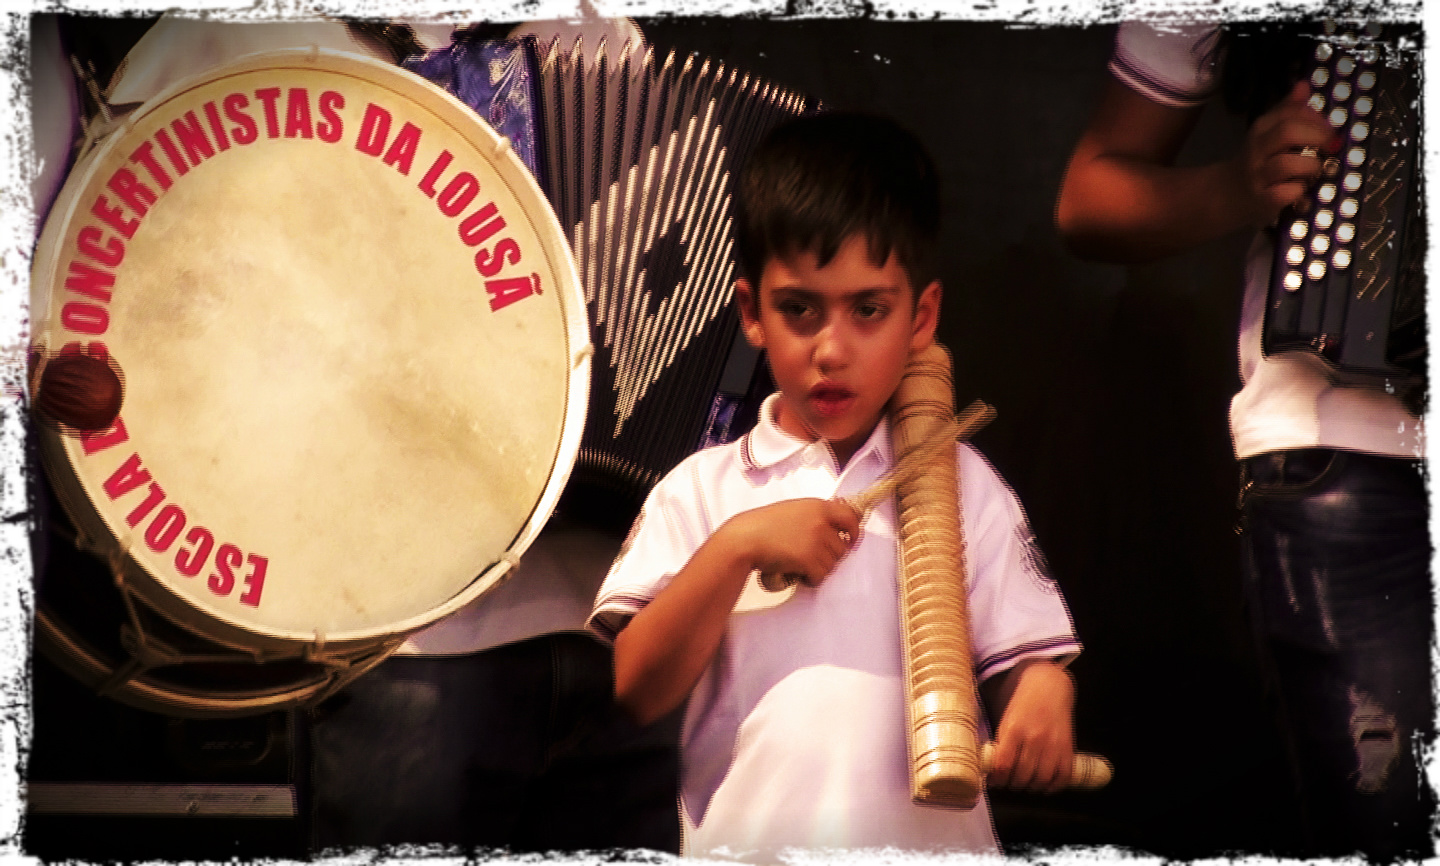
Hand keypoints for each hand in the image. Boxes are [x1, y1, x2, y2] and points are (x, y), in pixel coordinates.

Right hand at [721, 498, 859, 587]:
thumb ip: (815, 515)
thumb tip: (835, 527)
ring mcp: (816, 540)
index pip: (851, 517)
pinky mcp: (809, 559)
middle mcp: (820, 522)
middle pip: (842, 547)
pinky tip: (799, 574)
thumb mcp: (794, 510)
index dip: (854, 531)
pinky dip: (812, 579)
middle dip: (830, 556)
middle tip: (813, 559)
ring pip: (832, 563)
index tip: (851, 540)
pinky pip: (821, 575)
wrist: (745, 538)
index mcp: (818, 506)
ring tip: (802, 566)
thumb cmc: (763, 525)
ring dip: (820, 568)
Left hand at [986, 660, 1075, 792]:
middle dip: (1013, 784)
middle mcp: (1035, 738)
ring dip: (1032, 787)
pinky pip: (1063, 776)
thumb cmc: (1023, 705)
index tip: (994, 781)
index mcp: (1015, 730)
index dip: (998, 779)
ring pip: (1042, 779)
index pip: (1004, 765)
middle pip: (1023, 776)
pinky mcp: (1068, 748)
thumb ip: (1001, 744)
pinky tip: (1045, 784)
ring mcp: (1053, 744)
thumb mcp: (1006, 720)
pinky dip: (1053, 786)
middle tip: (1009, 783)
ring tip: (1025, 784)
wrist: (1049, 688)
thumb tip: (992, 770)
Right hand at [1232, 80, 1335, 224]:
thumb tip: (1303, 85)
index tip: (1329, 128)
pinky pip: (1285, 193)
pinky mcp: (1262, 200)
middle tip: (1330, 147)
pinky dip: (1298, 191)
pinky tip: (1301, 190)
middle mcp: (1258, 149)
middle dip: (1318, 137)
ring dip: (1311, 166)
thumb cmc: (1258, 161)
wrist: (1227, 194)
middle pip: (1288, 132)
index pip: (1292, 112)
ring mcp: (1258, 175)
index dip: (1317, 118)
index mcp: (1262, 129)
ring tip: (1315, 170)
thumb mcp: (1268, 132)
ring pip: (1288, 164)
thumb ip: (1288, 110)